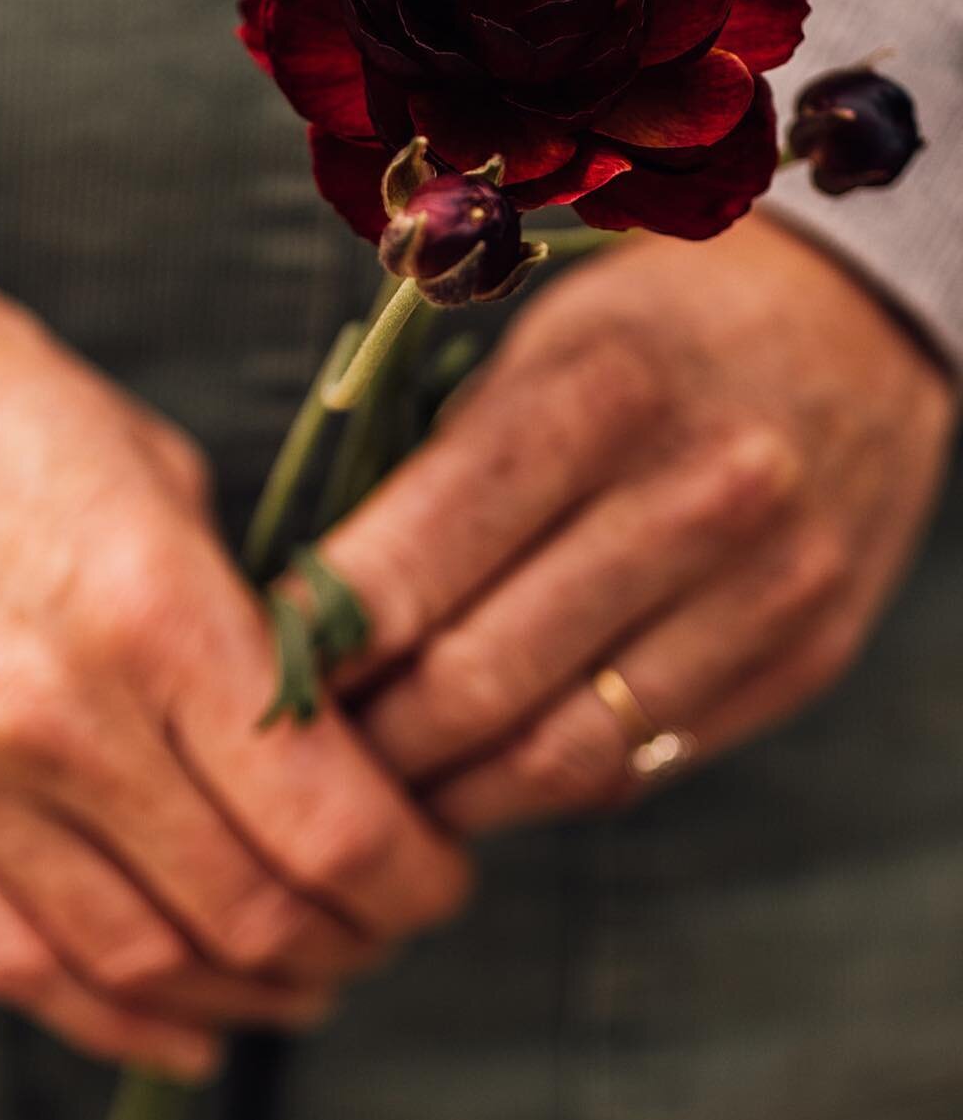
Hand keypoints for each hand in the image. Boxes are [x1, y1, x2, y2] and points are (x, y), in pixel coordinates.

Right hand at [0, 113, 467, 1076]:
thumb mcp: (150, 466)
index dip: (412, 876)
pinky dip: (118, 1020)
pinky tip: (186, 1026)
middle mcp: (54, 720)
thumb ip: (232, 614)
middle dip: (352, 940)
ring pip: (140, 964)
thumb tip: (307, 728)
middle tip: (389, 920)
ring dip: (248, 994)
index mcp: (150, 611)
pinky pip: (14, 965)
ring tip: (305, 975)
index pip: (326, 821)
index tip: (441, 871)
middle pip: (248, 913)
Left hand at [318, 213, 955, 831]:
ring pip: (559, 752)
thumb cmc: (651, 332)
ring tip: (380, 795)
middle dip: (369, 742)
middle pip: (478, 679)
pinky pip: (640, 763)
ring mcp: (765, 587)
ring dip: (447, 792)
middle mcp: (696, 494)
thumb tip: (317, 615)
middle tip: (300, 761)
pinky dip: (539, 788)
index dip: (317, 645)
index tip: (262, 677)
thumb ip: (438, 475)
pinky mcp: (806, 657)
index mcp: (598, 393)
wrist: (857, 325)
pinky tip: (481, 779)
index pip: (414, 564)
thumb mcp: (536, 347)